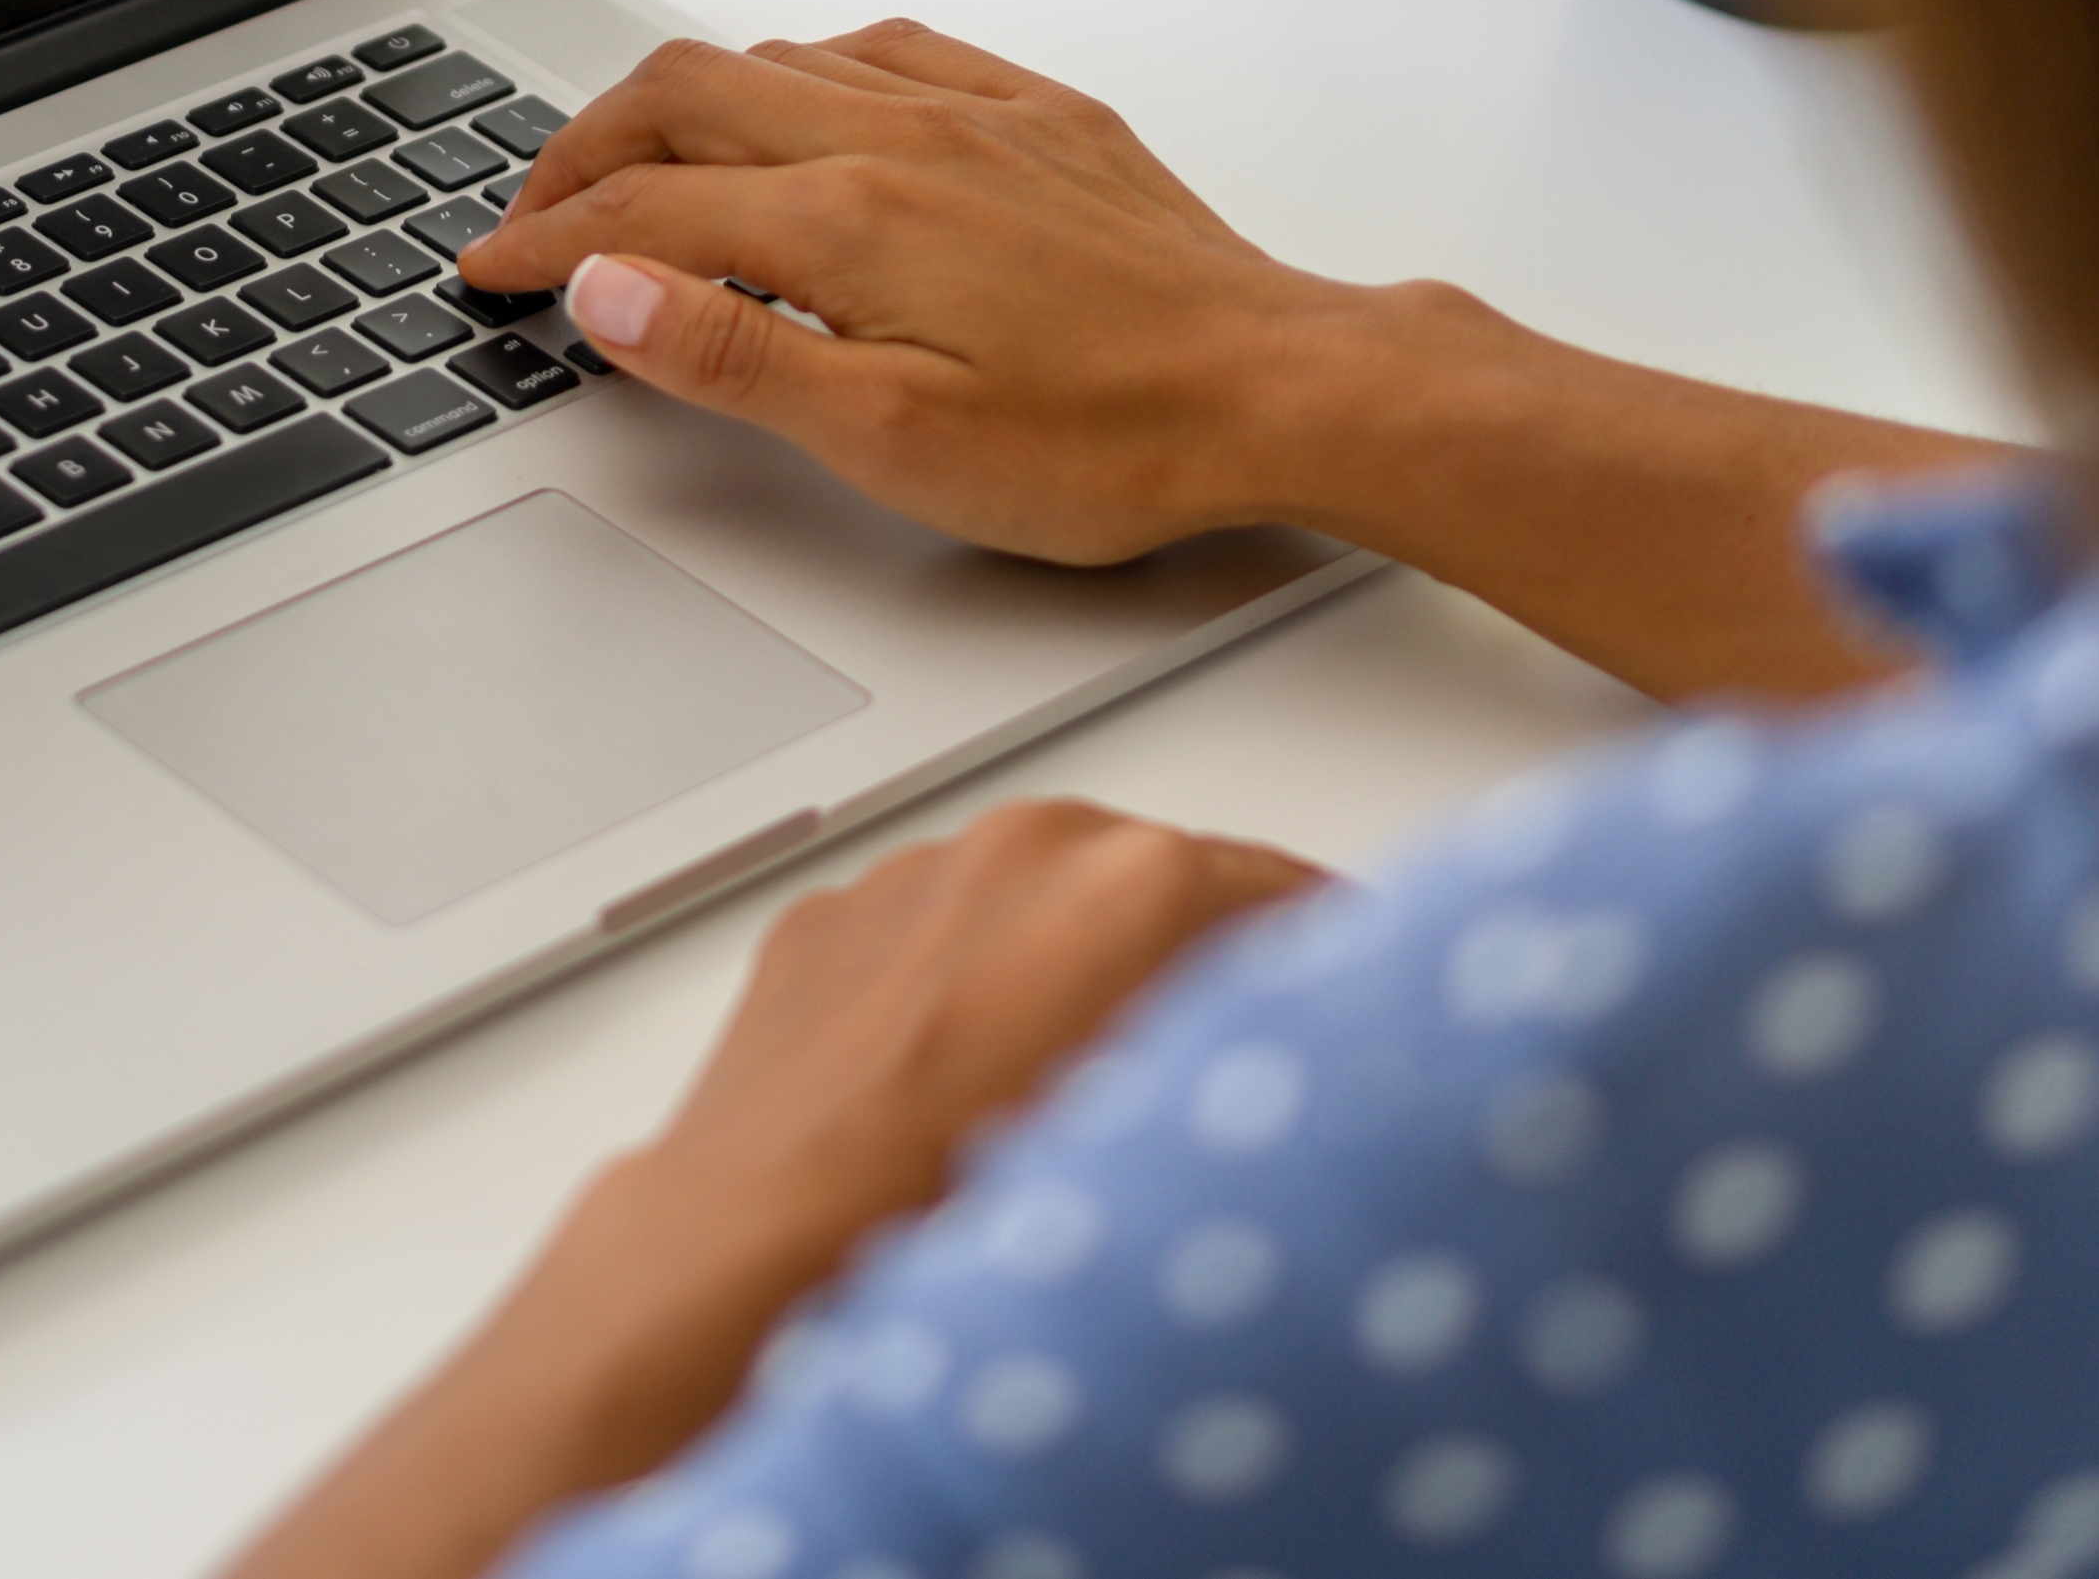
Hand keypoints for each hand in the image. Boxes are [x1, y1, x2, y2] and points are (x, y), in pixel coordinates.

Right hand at [455, 14, 1980, 699]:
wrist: (1282, 389)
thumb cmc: (1109, 439)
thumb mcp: (891, 443)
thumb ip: (732, 355)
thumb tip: (605, 288)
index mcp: (842, 221)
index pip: (641, 210)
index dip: (543, 242)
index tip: (492, 276)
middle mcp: (895, 139)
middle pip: (684, 97)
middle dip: (582, 148)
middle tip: (533, 216)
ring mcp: (972, 116)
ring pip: (777, 60)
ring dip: (681, 103)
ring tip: (639, 165)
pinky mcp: (1042, 119)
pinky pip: (886, 49)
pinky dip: (802, 71)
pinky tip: (807, 105)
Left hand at [622, 796, 1326, 1255]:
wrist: (757, 1250)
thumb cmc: (948, 1214)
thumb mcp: (1166, 1137)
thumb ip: (1238, 1062)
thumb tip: (1284, 1062)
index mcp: (1135, 881)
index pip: (1287, 894)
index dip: (1327, 962)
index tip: (1341, 1006)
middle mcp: (1025, 847)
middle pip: (1164, 885)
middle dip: (1198, 962)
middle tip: (1216, 1065)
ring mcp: (916, 872)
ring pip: (1043, 902)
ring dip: (1074, 966)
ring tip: (1080, 1088)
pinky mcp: (832, 918)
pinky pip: (937, 931)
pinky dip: (967, 982)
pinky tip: (964, 1086)